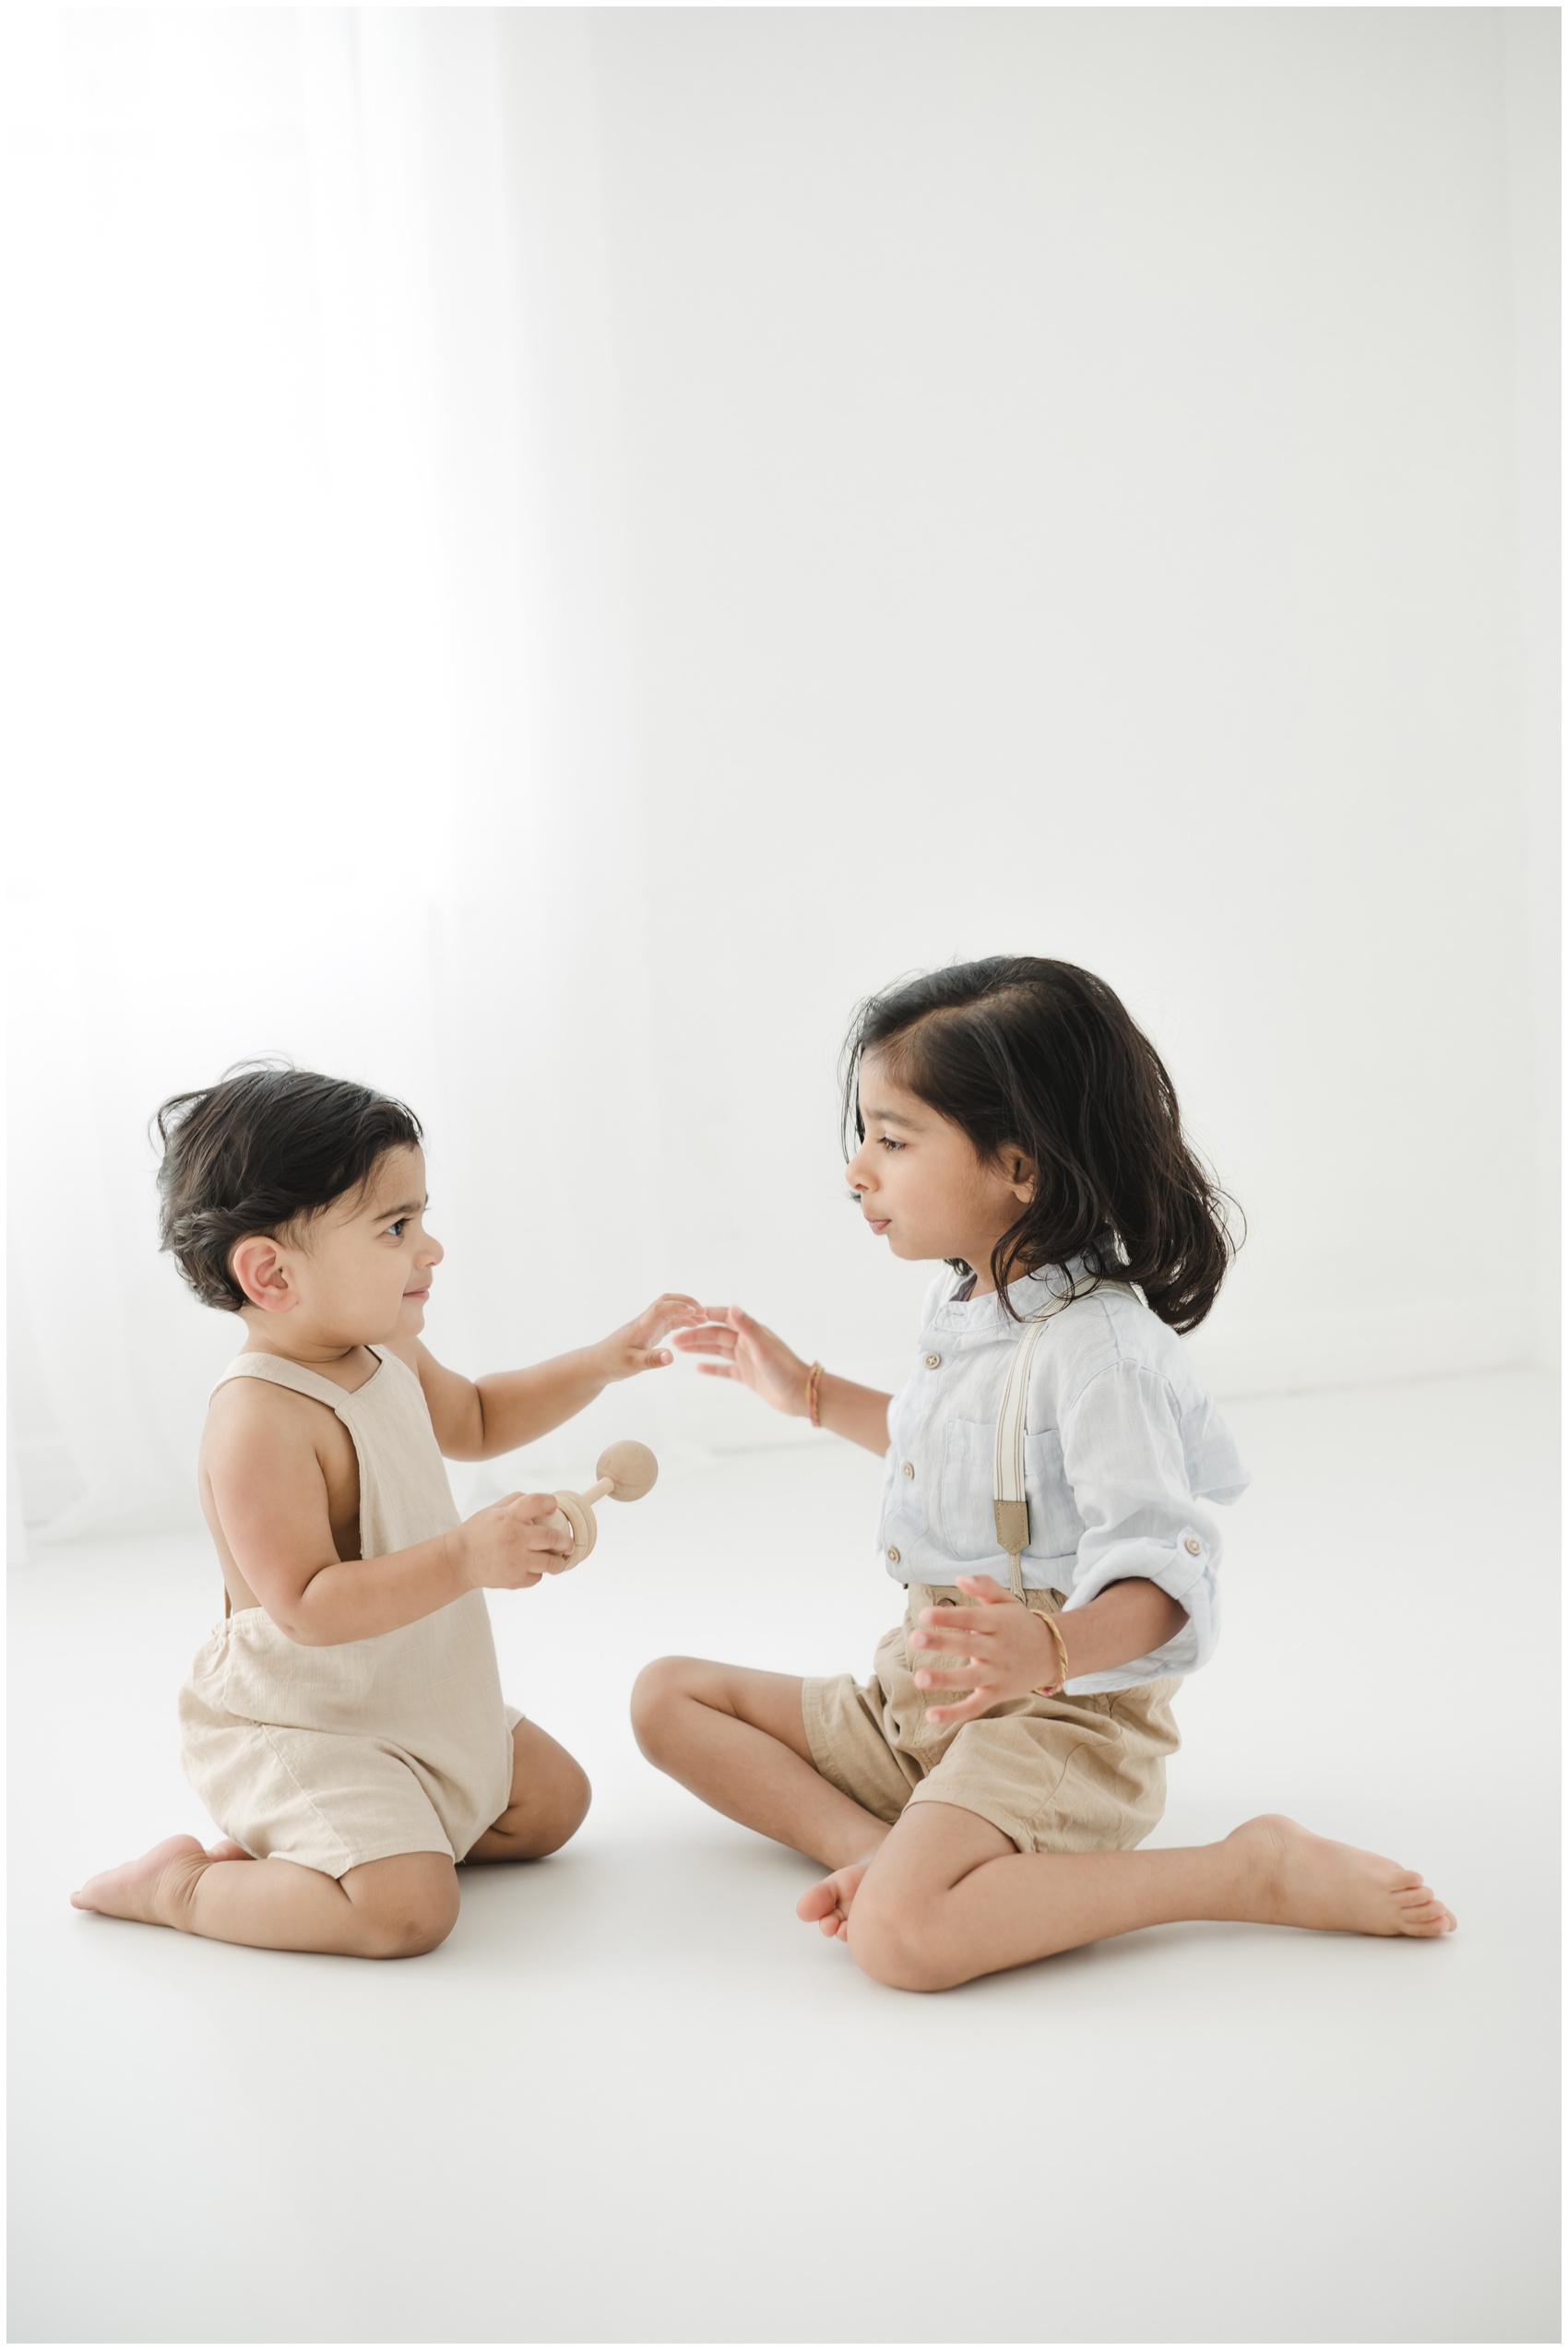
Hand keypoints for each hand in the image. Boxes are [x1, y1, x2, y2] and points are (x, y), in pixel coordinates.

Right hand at [455, 1492, 576, 1591]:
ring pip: (551, 1563)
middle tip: (568, 1544)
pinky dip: (537, 1572)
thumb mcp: (493, 1510)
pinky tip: (530, 1567)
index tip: (553, 1507)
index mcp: (508, 1518)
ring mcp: (516, 1561)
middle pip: (552, 1538)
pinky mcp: (515, 1579)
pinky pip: (537, 1577)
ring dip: (559, 1561)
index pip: (535, 1503)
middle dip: (566, 1542)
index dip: (549, 1503)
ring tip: (560, 1560)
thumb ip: (517, 1502)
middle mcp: (515, 1538)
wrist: (459, 1560)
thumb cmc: (479, 1532)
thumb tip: (543, 1502)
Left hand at [593, 1295, 707, 1380]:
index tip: (696, 1313)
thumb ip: (652, 1360)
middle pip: (667, 1300)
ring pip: (670, 1309)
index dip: (679, 1307)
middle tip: (705, 1313)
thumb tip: (671, 1356)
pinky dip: (683, 1320)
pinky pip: (669, 1320)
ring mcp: (649, 1325)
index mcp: (642, 1326)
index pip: (661, 1308)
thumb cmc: (613, 1363)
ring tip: (704, 1320)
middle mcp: (646, 1321)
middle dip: (686, 1302)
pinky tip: (693, 1326)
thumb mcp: (633, 1365)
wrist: (598, 1363)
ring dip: (687, 1310)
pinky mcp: (650, 1331)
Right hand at [670, 1304, 812, 1416]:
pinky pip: (725, 1369)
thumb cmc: (785, 1370)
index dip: (705, 1315)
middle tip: (673, 1339)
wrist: (801, 1395)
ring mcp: (747, 1359)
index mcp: (752, 1332)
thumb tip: (733, 1306)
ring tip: (678, 1349)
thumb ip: (747, 1327)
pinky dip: (712, 1368)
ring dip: (699, 1348)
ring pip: (718, 1350)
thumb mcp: (763, 1348)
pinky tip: (698, 1368)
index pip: (724, 1317)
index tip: (685, 1315)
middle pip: (716, 1335)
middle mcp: (748, 1343)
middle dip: (695, 1335)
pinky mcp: (748, 1376)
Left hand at [907, 1573, 1061, 1723]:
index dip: (949, 1616)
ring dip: (945, 1679)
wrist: (1052, 1654)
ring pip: (970, 1679)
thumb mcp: (1006, 1601)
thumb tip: (960, 1578)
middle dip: (942, 1642)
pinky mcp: (997, 1694)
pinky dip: (955, 1713)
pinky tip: (931, 1715)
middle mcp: (999, 1649)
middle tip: (914, 1637)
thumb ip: (985, 1586)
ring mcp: (998, 1674)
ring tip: (919, 1678)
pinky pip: (975, 1706)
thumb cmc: (1019, 1624)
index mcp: (999, 1623)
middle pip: (968, 1645)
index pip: (972, 1618)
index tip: (925, 1614)